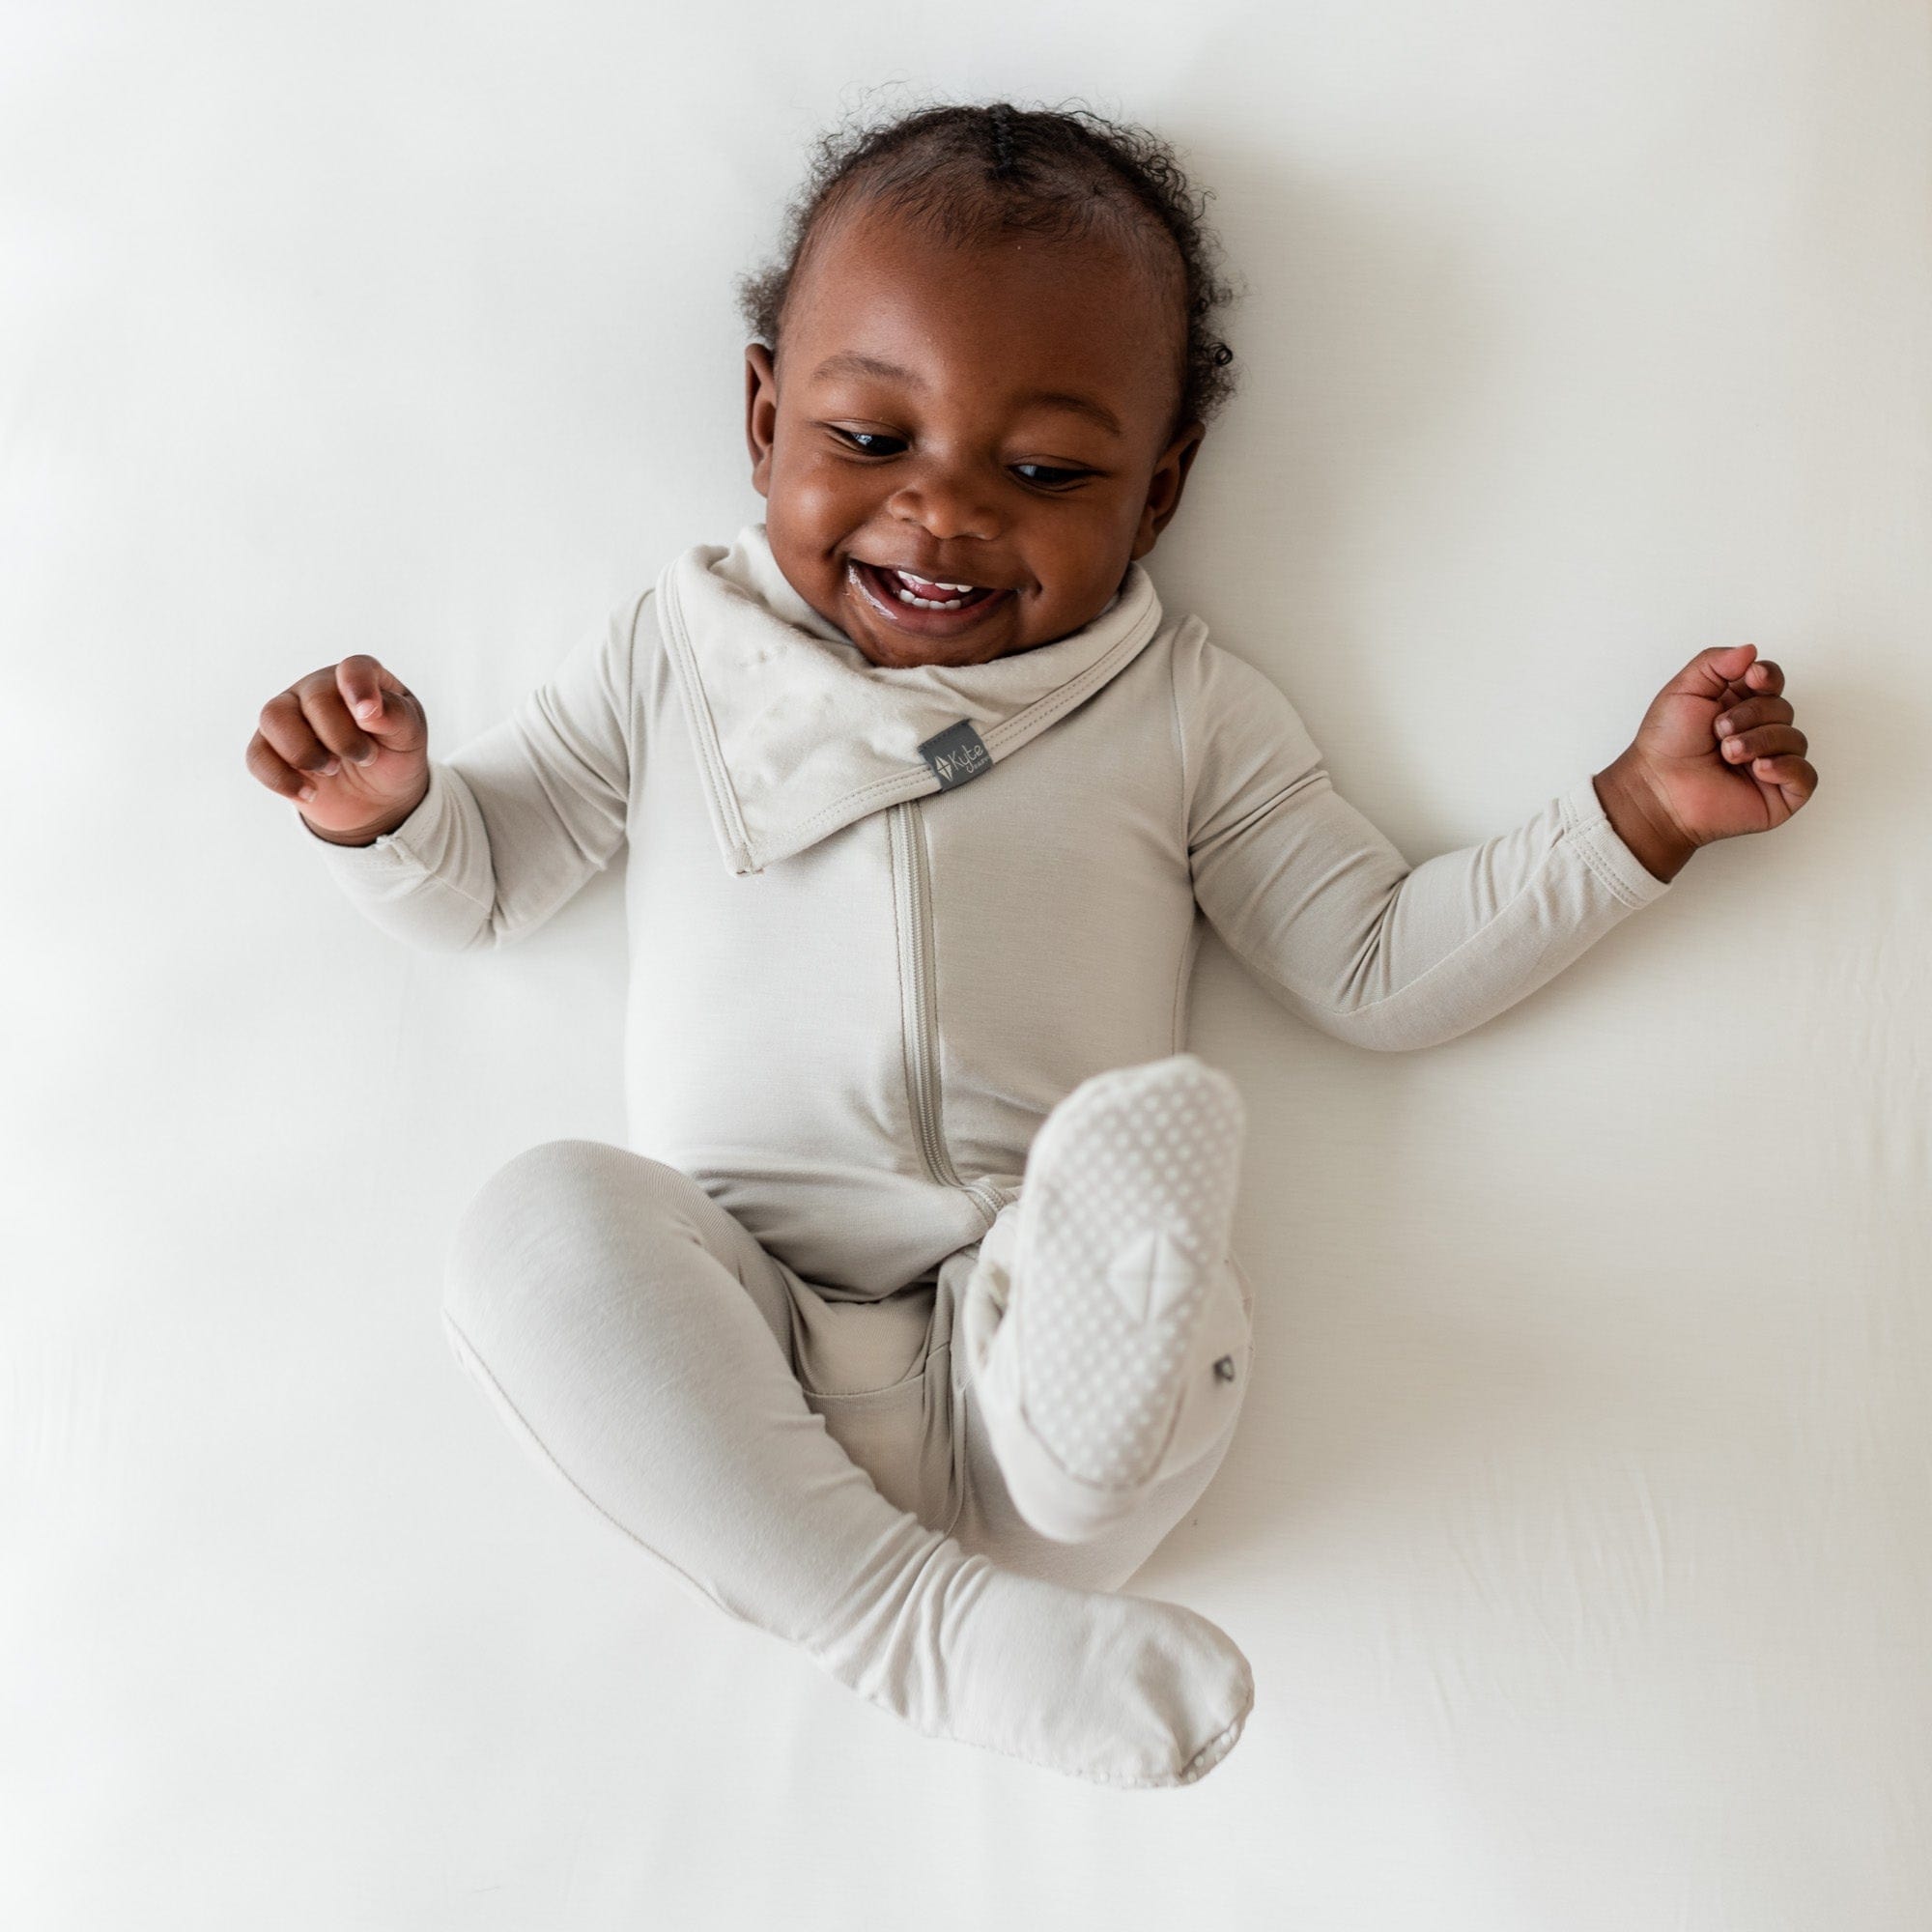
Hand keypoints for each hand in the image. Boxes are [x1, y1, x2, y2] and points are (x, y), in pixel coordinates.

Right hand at [246, 655, 430, 842]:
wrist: (377, 799)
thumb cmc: (394, 756)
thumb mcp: (409, 737)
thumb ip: (395, 715)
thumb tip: (368, 710)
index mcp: (360, 679)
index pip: (354, 668)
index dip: (358, 687)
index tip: (367, 716)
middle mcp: (319, 689)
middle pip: (313, 698)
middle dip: (341, 737)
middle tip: (365, 758)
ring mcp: (290, 716)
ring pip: (273, 717)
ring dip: (304, 752)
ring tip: (331, 771)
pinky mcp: (270, 748)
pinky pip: (257, 756)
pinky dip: (282, 779)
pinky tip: (310, 793)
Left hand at [1593, 643, 1817, 881]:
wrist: (1656, 789)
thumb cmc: (1665, 745)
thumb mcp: (1683, 690)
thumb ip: (1715, 663)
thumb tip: (1751, 651)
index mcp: (1738, 705)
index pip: (1772, 681)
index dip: (1768, 676)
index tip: (1752, 677)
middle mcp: (1758, 732)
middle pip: (1783, 708)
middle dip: (1750, 716)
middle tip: (1719, 731)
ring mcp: (1772, 763)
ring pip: (1795, 738)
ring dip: (1759, 742)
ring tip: (1727, 754)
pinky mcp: (1780, 793)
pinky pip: (1806, 774)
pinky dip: (1786, 767)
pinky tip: (1759, 769)